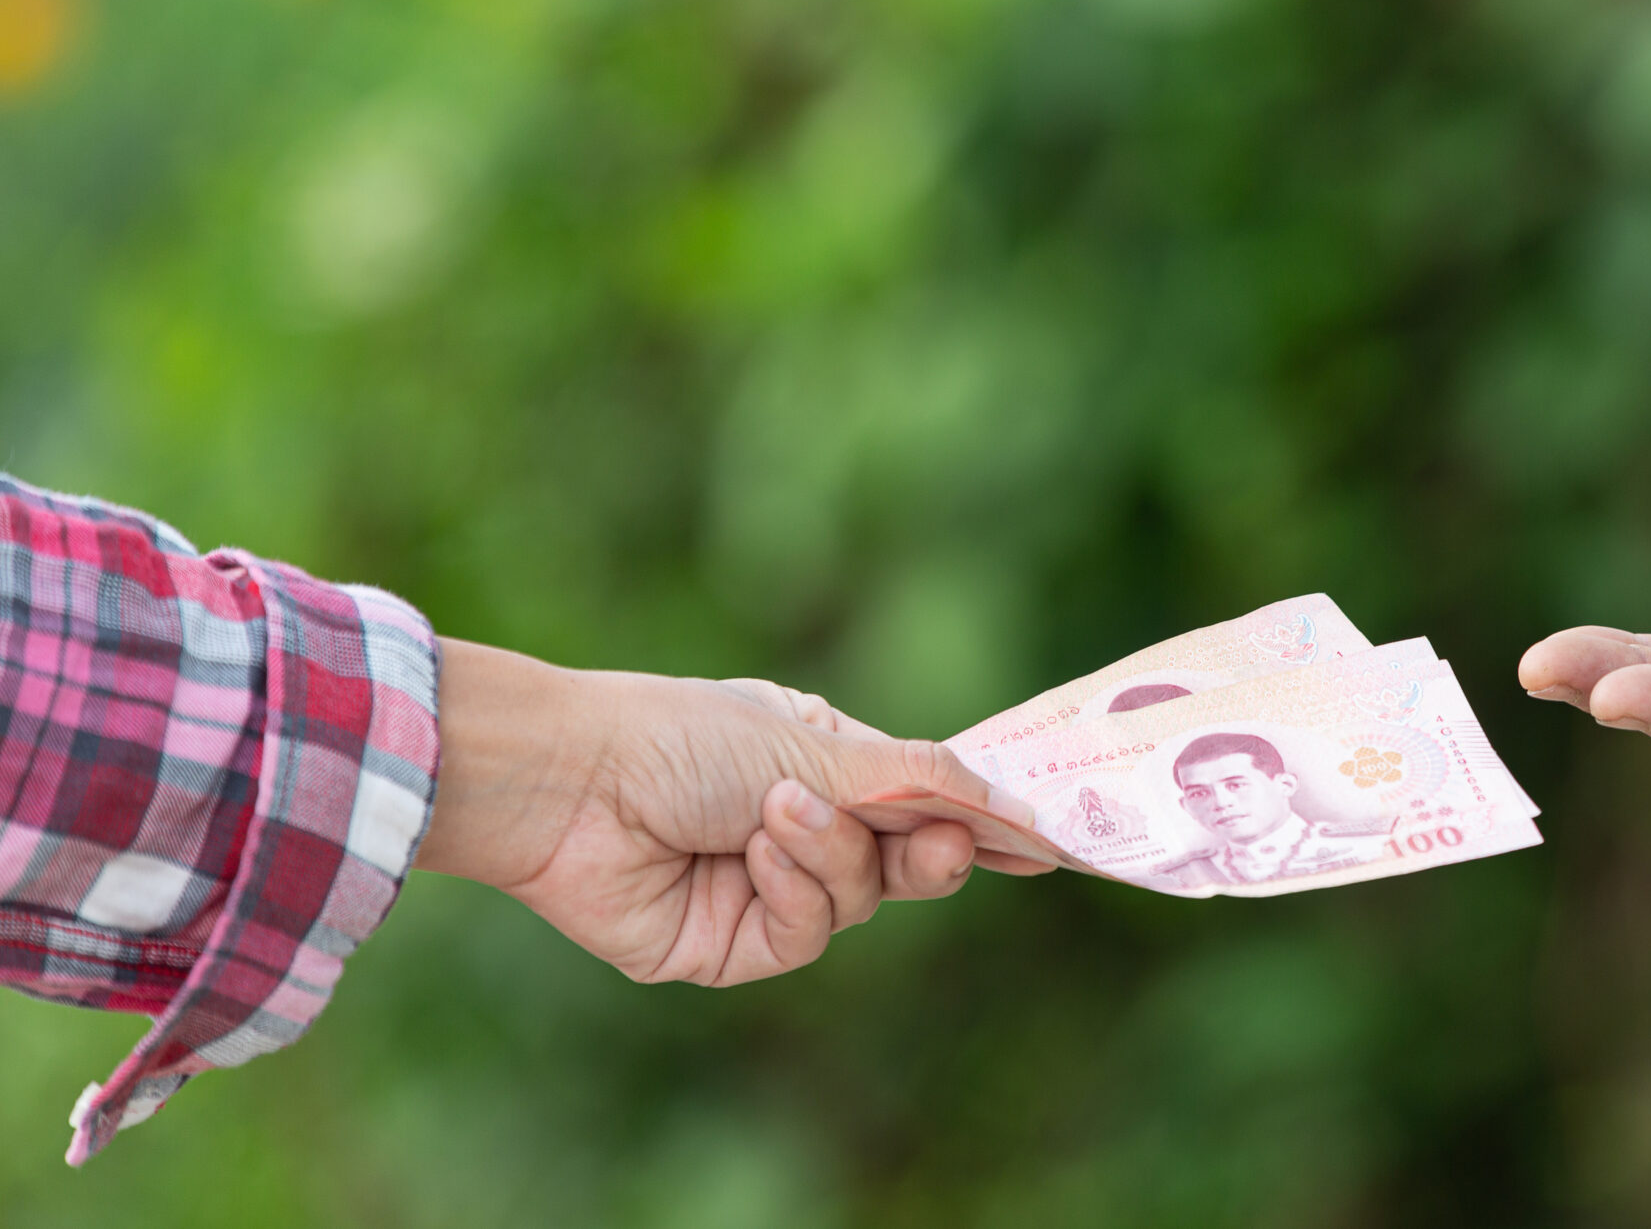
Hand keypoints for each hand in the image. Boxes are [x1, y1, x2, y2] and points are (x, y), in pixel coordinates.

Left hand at [418, 639, 1045, 984]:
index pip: (922, 799)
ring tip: (775, 814)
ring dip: (829, 855)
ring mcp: (768, 891)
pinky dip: (790, 892)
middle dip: (934, 851)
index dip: (981, 819)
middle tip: (951, 843)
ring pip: (860, 900)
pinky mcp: (732, 948)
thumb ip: (913, 780)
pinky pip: (805, 936)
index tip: (1046, 840)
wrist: (572, 782)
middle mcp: (802, 829)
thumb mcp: (813, 745)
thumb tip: (1003, 798)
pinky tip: (752, 853)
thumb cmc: (682, 735)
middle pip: (907, 863)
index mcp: (823, 764)